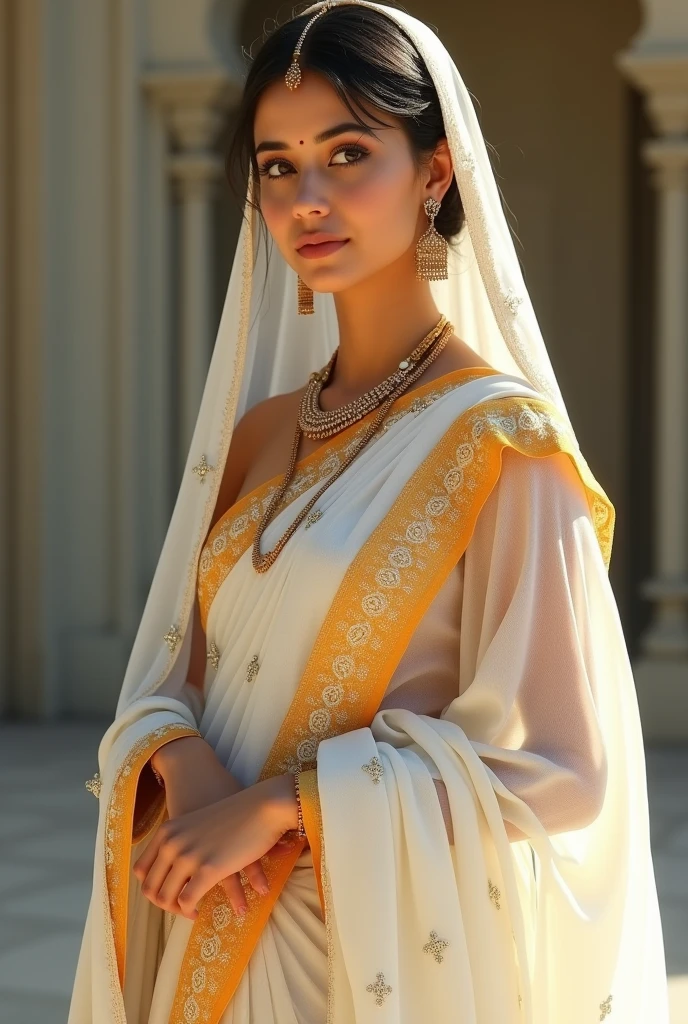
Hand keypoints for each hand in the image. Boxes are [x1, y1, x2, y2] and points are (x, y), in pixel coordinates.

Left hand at [132, 773, 298, 921]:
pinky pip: (187, 902)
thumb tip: (178, 865)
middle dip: (166, 904)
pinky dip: (193, 911)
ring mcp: (188, 857)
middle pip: (151, 889)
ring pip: (167, 899)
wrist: (262, 805)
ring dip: (179, 912)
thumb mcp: (196, 821)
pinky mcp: (208, 869)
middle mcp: (171, 844)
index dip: (154, 887)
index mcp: (166, 832)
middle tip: (183, 908)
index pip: (141, 871)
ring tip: (193, 914)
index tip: (170, 892)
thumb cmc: (235, 811)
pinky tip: (201, 911)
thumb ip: (181, 840)